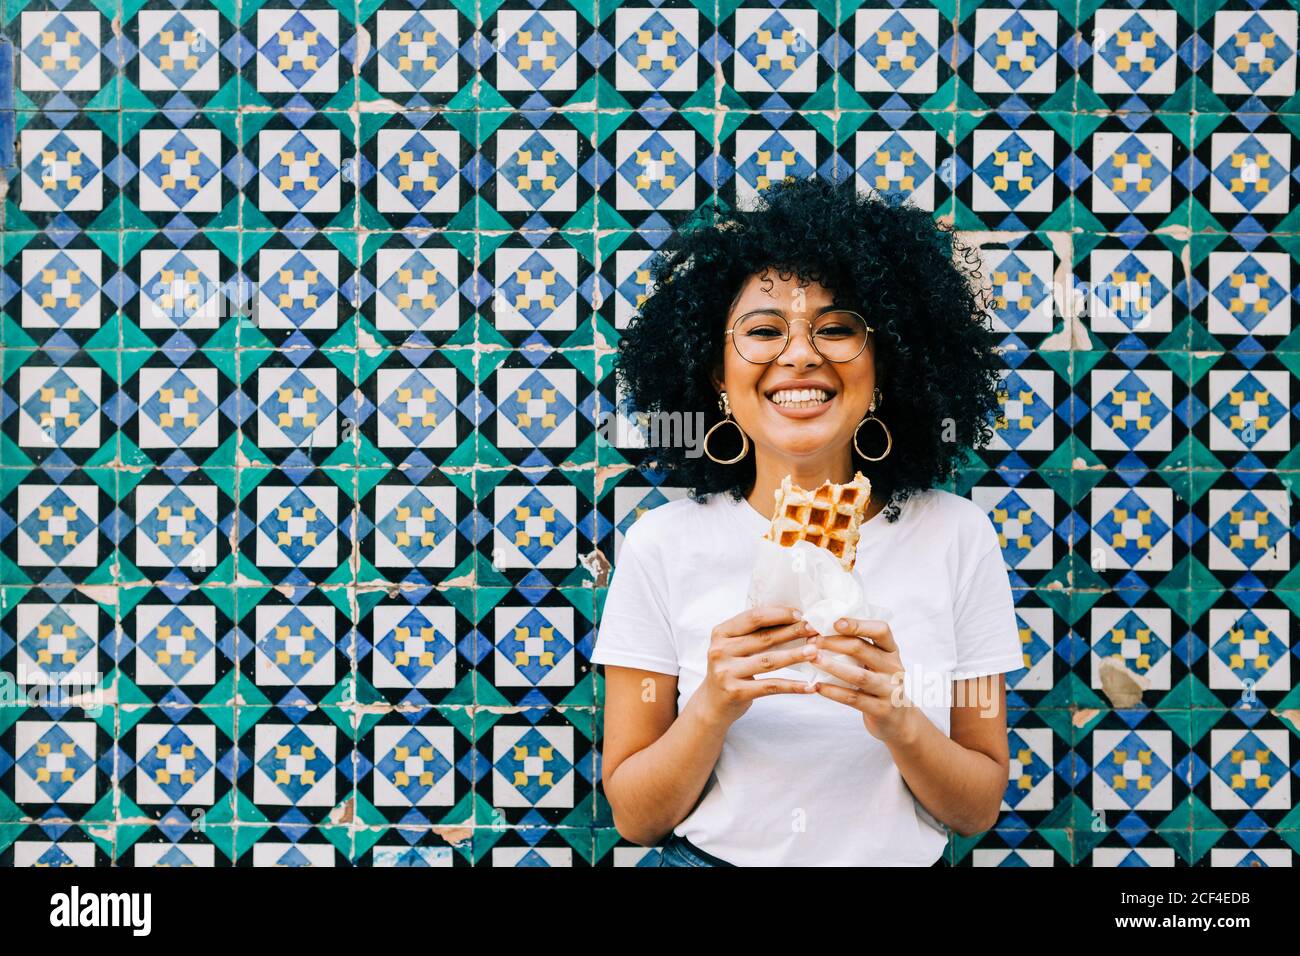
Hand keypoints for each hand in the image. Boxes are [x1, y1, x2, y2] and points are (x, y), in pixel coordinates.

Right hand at [697, 605, 820, 727]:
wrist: (712, 704)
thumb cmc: (731, 669)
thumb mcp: (734, 647)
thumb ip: (754, 633)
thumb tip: (792, 618)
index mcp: (721, 633)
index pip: (754, 617)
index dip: (779, 614)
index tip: (801, 614)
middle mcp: (720, 651)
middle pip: (764, 638)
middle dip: (792, 632)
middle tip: (814, 629)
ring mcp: (726, 672)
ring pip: (769, 661)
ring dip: (795, 656)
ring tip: (815, 651)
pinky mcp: (736, 692)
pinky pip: (770, 687)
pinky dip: (792, 686)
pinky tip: (809, 686)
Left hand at [807, 618, 919, 742]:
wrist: (898, 720)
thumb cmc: (879, 683)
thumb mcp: (877, 663)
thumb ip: (860, 648)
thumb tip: (823, 630)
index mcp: (891, 651)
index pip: (881, 630)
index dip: (858, 624)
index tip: (835, 622)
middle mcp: (893, 668)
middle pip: (863, 649)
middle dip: (834, 643)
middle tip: (813, 641)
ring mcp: (889, 690)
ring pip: (859, 675)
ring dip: (832, 666)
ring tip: (813, 659)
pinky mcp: (881, 709)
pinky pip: (854, 699)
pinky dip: (834, 691)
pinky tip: (817, 686)